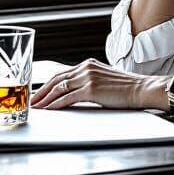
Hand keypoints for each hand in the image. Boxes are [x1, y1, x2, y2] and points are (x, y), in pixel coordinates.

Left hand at [30, 58, 164, 110]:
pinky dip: (55, 105)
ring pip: (58, 88)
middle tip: (31, 100)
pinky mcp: (90, 89)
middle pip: (56, 79)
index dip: (49, 84)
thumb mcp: (105, 79)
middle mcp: (86, 68)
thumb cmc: (128, 88)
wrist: (142, 88)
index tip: (40, 92)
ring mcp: (87, 77)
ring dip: (45, 99)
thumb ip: (90, 82)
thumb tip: (77, 92)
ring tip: (36, 107)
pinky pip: (66, 98)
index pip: (62, 74)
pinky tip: (49, 110)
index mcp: (89, 64)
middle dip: (41, 91)